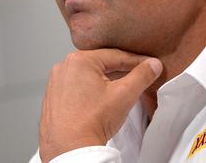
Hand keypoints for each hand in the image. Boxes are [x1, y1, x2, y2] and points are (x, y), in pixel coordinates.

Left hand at [38, 48, 162, 161]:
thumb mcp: (125, 95)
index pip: (115, 56)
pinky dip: (91, 91)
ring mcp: (56, 83)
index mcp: (79, 60)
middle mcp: (63, 67)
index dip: (136, 61)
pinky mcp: (54, 98)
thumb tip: (152, 65)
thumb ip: (142, 76)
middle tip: (138, 77)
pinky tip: (101, 102)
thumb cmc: (91, 123)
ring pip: (89, 76)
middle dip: (121, 71)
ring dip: (106, 81)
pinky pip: (77, 88)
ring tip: (121, 91)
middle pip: (101, 64)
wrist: (71, 149)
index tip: (149, 65)